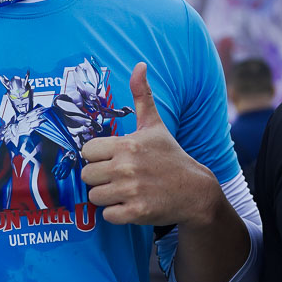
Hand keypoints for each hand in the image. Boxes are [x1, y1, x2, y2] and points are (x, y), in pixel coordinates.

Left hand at [80, 63, 220, 227]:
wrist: (195, 191)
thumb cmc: (170, 156)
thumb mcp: (156, 125)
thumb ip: (142, 96)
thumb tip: (140, 65)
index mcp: (127, 145)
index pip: (87, 152)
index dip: (97, 157)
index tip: (111, 160)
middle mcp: (126, 167)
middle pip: (86, 176)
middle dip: (99, 178)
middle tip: (117, 178)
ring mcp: (131, 191)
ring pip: (94, 197)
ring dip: (106, 197)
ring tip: (124, 191)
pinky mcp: (136, 212)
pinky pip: (107, 216)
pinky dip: (115, 213)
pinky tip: (130, 204)